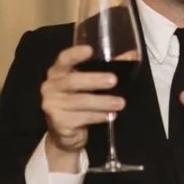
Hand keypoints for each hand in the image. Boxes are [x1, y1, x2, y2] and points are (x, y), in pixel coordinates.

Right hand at [41, 45, 122, 170]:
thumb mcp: (88, 84)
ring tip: (120, 103)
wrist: (65, 133)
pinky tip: (110, 116)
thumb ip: (105, 69)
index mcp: (58, 72)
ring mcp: (52, 105)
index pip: (64, 59)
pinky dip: (98, 116)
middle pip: (72, 81)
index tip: (89, 50)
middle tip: (114, 80)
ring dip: (102, 102)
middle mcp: (51, 86)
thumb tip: (132, 56)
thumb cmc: (79, 101)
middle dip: (94, 80)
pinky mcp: (59, 122)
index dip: (75, 54)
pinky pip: (82, 118)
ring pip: (79, 101)